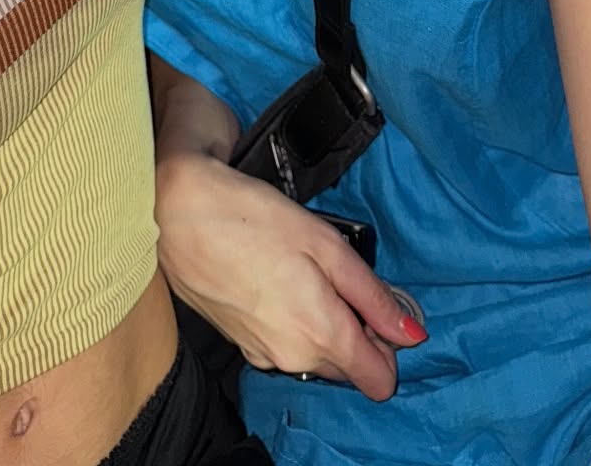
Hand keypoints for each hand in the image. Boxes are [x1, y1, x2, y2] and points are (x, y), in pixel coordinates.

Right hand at [154, 151, 427, 400]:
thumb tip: (412, 333)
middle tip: (336, 275)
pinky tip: (274, 277)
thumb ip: (372, 295)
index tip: (377, 307)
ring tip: (301, 269)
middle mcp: (292, 357)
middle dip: (354, 329)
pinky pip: (283, 343)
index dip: (389, 344)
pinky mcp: (239, 343)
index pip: (379, 380)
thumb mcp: (325, 244)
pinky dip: (289, 319)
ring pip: (314, 354)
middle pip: (347, 365)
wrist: (178, 210)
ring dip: (320, 322)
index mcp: (320, 334)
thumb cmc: (251, 217)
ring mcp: (262, 354)